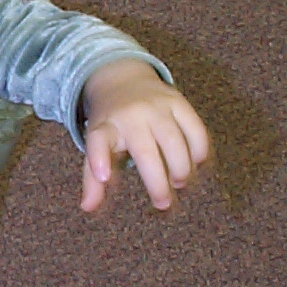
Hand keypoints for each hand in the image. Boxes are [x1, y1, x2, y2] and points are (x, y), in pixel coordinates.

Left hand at [79, 59, 209, 212]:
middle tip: (163, 204)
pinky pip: (195, 129)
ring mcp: (156, 106)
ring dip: (181, 168)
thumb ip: (92, 177)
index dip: (99, 158)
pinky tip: (196, 164)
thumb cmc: (110, 122)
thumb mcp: (97, 143)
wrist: (123, 78)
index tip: (104, 177)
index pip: (98, 140)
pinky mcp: (178, 101)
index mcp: (106, 126)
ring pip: (175, 142)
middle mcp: (131, 115)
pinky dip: (199, 150)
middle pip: (145, 152)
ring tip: (180, 183)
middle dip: (157, 182)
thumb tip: (87, 208)